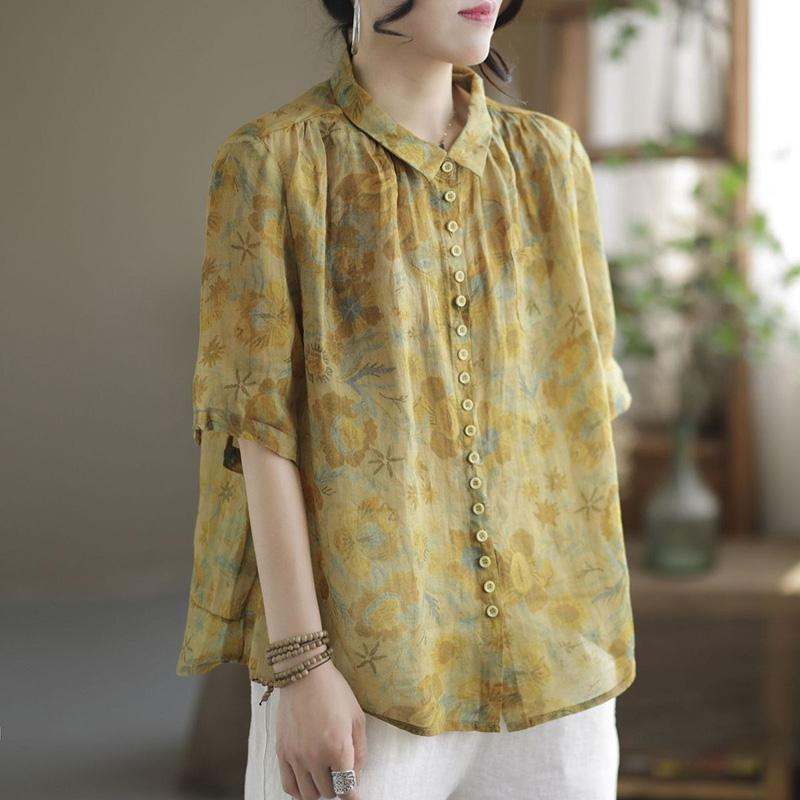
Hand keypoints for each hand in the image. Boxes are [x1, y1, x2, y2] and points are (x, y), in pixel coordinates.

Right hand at [274, 658, 366, 799]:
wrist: (305, 674)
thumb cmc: (334, 691)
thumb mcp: (357, 718)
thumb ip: (360, 751)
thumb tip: (356, 775)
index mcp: (338, 748)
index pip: (347, 788)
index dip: (353, 794)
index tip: (354, 794)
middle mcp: (315, 757)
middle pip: (328, 792)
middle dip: (338, 786)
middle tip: (340, 772)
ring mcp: (296, 757)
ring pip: (308, 794)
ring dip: (319, 790)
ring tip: (324, 775)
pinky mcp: (281, 752)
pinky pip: (288, 786)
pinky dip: (299, 790)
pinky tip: (307, 781)